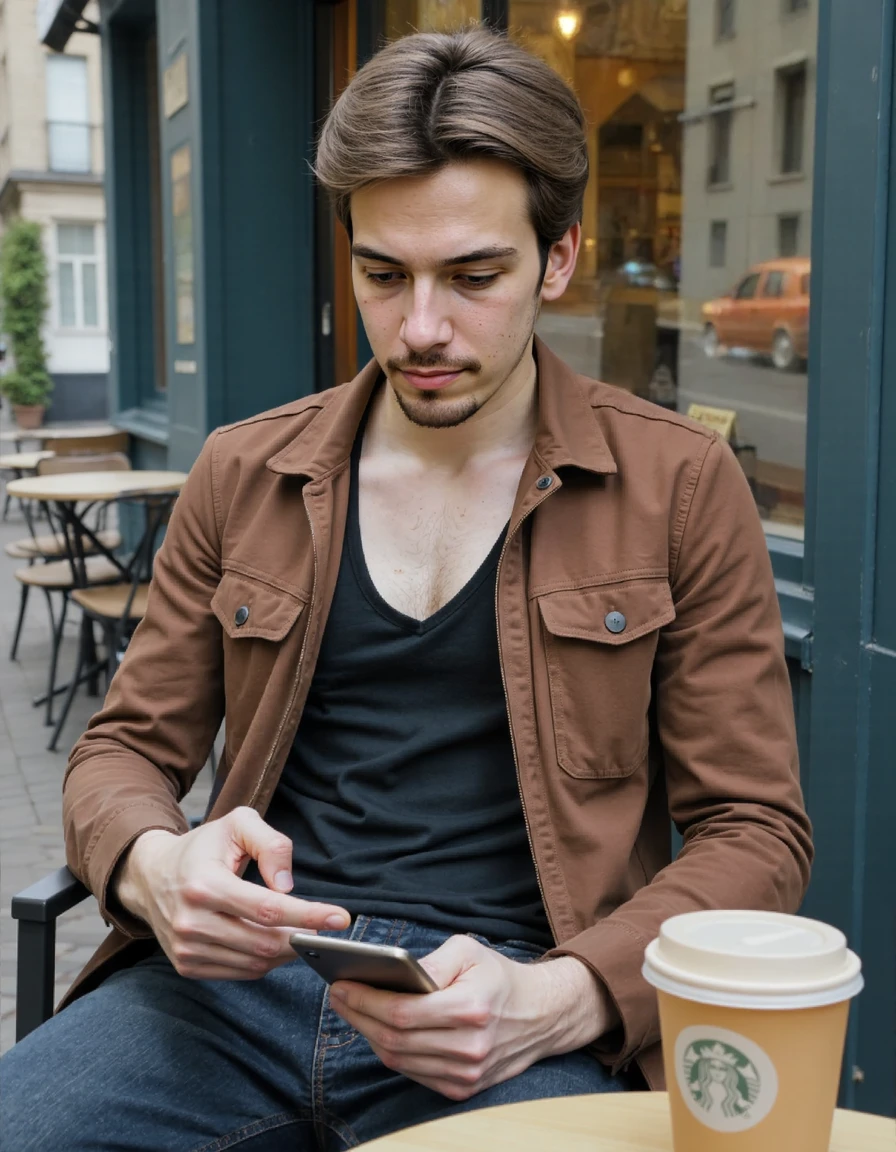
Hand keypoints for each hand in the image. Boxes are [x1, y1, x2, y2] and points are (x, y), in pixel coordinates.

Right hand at [114, 806, 349, 979]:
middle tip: (323, 926)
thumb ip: (271, 844)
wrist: (150, 876)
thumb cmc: (202, 847)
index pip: (268, 909)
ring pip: (256, 963)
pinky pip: (240, 972)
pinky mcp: (187, 966)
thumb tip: (288, 886)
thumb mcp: (238, 823)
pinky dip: (264, 961)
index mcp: (204, 884)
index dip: (308, 916)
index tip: (341, 919)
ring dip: (285, 952)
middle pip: (265, 943)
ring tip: (297, 930)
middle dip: (302, 937)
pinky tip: (270, 941)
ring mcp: (186, 949)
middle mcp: (191, 922)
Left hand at [328, 935, 616, 1099]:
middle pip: (394, 1039)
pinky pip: (413, 1073)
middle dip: (358, 1016)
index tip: (340, 986)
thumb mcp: (468, 950)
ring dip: (368, 1035)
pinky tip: (377, 1030)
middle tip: (337, 995)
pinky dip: (390, 1052)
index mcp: (470, 1008)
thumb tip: (391, 972)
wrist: (540, 1015)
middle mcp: (468, 1047)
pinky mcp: (462, 1088)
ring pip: (399, 1060)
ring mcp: (466, 1073)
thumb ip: (430, 961)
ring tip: (351, 1010)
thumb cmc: (498, 977)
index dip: (364, 1001)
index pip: (401, 1013)